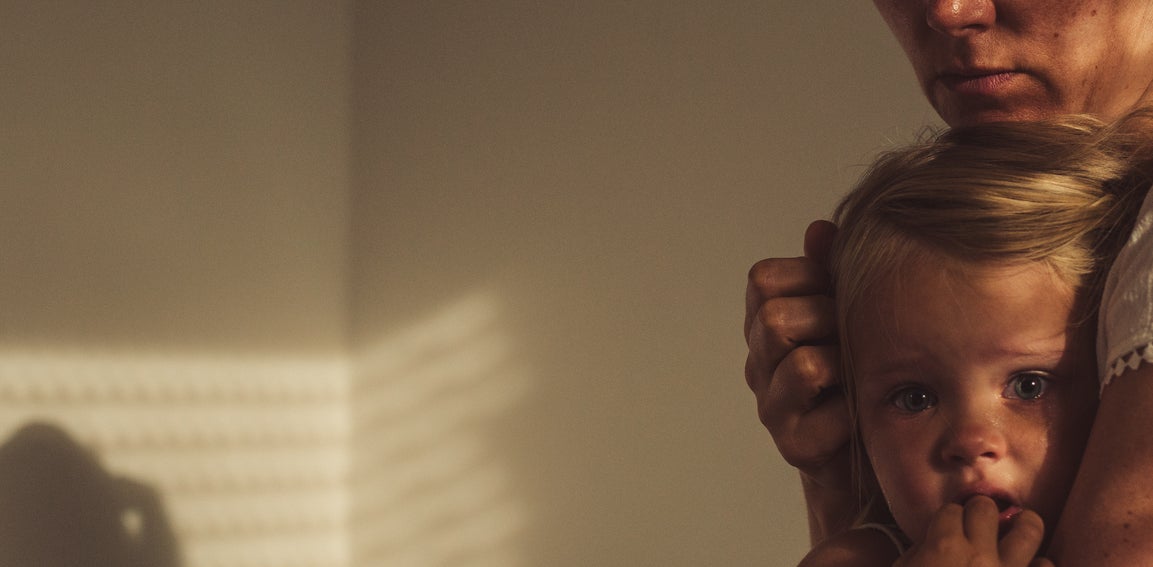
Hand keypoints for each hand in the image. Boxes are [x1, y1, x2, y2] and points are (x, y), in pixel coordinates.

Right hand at [744, 220, 847, 474]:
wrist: (880, 455)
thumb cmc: (866, 374)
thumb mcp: (853, 314)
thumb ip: (833, 271)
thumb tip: (820, 229)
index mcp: (765, 326)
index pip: (763, 281)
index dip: (808, 277)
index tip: (837, 293)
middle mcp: (759, 366)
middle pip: (774, 318)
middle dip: (826, 318)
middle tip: (855, 333)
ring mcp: (773, 408)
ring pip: (803, 365)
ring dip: (843, 363)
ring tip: (862, 371)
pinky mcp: (795, 447)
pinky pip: (828, 417)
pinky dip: (854, 408)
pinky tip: (866, 409)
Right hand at [895, 497, 1053, 566]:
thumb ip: (918, 552)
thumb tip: (932, 541)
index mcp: (943, 547)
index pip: (950, 509)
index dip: (948, 517)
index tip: (948, 524)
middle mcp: (978, 555)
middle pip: (986, 507)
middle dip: (980, 512)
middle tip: (978, 522)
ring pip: (1029, 528)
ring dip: (1022, 524)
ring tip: (1019, 525)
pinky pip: (1046, 566)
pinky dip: (1038, 565)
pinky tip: (1028, 565)